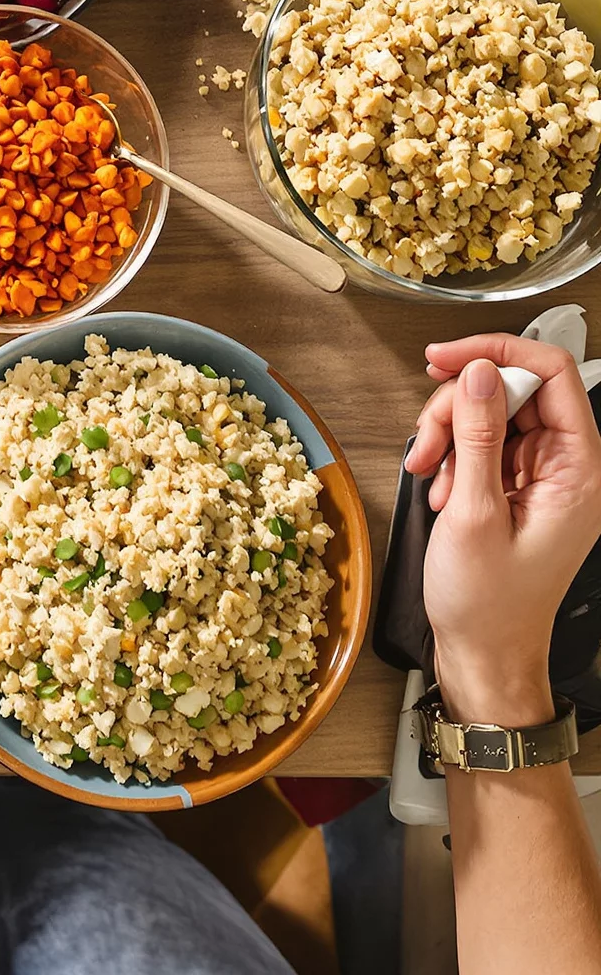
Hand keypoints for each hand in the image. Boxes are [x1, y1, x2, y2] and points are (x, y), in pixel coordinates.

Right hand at [407, 336, 600, 721]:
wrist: (483, 652)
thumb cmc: (487, 601)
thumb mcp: (474, 513)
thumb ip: (479, 435)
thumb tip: (478, 371)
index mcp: (579, 473)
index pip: (552, 374)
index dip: (498, 352)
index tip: (446, 359)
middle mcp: (567, 468)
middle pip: (513, 389)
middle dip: (459, 405)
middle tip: (425, 439)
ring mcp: (540, 476)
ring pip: (489, 412)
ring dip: (447, 432)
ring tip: (426, 472)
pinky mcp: (515, 485)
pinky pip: (481, 441)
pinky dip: (451, 454)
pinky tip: (438, 488)